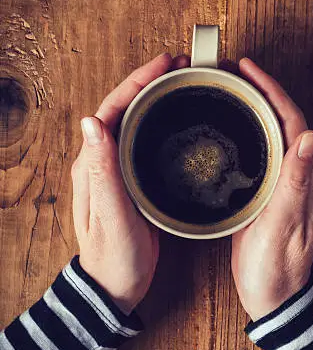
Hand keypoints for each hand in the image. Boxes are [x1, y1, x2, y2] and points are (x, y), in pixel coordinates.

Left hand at [71, 53, 188, 313]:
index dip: (137, 81)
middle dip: (149, 83)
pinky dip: (160, 124)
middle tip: (181, 67)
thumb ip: (103, 170)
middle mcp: (102, 162)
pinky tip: (178, 123)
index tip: (164, 63)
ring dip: (155, 100)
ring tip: (183, 85)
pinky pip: (143, 143)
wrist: (115, 286)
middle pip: (124, 109)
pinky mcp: (131, 183)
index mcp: (93, 164)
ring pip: (134, 123)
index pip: (112, 109)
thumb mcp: (111, 214)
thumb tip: (92, 121)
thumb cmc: (113, 256)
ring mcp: (116, 172)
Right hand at [231, 59, 312, 320]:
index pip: (292, 122)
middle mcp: (299, 177)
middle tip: (232, 72)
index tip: (248, 70)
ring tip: (229, 89)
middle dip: (261, 91)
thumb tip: (311, 136)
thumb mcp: (284, 225)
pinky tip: (230, 127)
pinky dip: (247, 131)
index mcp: (305, 179)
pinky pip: (261, 152)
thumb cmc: (278, 268)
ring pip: (272, 134)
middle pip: (283, 121)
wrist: (275, 297)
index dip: (272, 91)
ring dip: (254, 107)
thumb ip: (297, 182)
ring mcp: (284, 185)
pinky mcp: (268, 194)